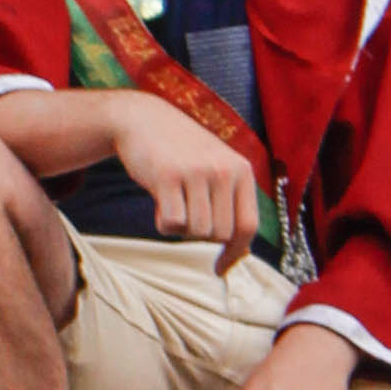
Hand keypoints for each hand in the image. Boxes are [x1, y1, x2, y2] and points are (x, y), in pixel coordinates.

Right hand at [102, 88, 261, 270]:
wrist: (143, 119)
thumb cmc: (180, 153)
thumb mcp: (216, 167)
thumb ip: (230, 202)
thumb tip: (238, 255)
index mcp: (241, 169)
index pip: (247, 226)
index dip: (235, 253)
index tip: (219, 269)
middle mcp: (223, 170)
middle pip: (220, 235)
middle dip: (200, 235)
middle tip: (186, 212)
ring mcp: (197, 172)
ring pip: (197, 232)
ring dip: (181, 227)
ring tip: (173, 202)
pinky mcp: (168, 176)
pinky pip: (173, 224)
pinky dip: (164, 223)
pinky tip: (161, 201)